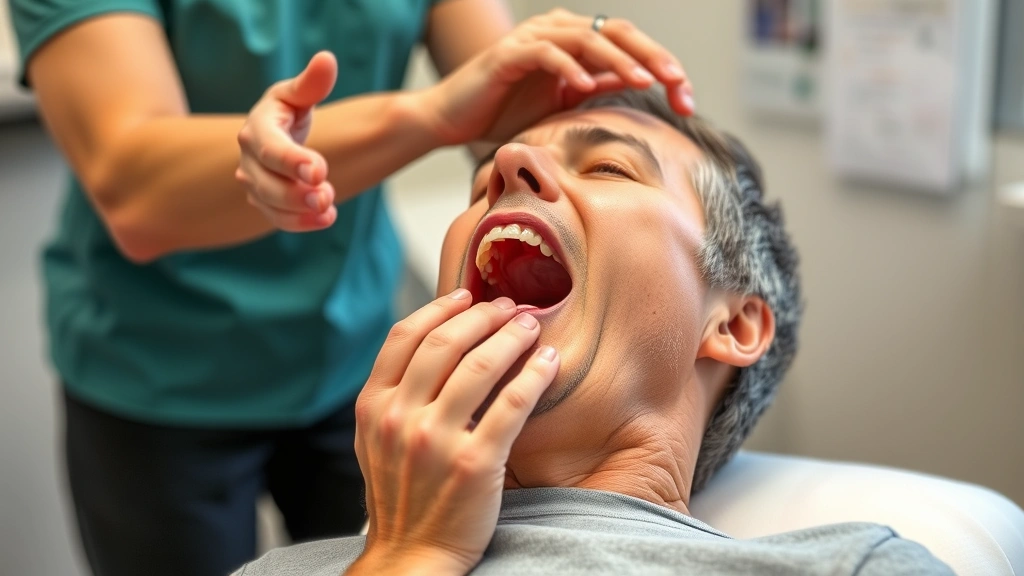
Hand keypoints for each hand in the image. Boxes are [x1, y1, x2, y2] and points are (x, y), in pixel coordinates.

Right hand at [235, 51, 338, 231]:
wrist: (278, 132)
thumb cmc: (289, 109)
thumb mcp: (299, 94)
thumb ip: (312, 83)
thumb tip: (327, 59)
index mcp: (257, 127)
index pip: (271, 148)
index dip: (293, 161)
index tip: (319, 170)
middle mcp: (248, 157)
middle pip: (266, 184)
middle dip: (296, 194)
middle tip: (326, 195)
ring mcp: (253, 182)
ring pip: (270, 206)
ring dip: (300, 212)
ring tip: (329, 209)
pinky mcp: (263, 201)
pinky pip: (278, 219)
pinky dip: (301, 223)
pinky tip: (327, 218)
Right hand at [349, 291, 558, 574]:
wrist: (411, 557)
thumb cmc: (401, 496)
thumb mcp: (374, 440)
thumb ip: (392, 394)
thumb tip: (430, 344)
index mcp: (372, 406)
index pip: (404, 336)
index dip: (440, 307)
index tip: (467, 295)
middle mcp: (399, 417)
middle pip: (445, 342)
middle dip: (482, 315)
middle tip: (508, 306)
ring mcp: (435, 440)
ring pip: (479, 366)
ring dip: (511, 337)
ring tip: (530, 326)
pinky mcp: (473, 463)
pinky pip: (511, 406)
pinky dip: (534, 376)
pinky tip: (548, 363)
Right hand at [421, 9, 693, 145]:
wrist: (453, 120)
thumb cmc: (505, 113)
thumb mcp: (563, 103)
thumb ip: (598, 85)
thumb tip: (641, 79)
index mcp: (575, 41)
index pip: (629, 45)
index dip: (661, 66)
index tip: (686, 99)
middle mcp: (557, 30)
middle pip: (616, 33)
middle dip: (652, 57)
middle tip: (678, 82)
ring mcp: (533, 39)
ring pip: (586, 38)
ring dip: (618, 59)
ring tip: (642, 81)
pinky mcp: (509, 54)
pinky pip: (545, 54)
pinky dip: (568, 68)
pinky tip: (585, 86)